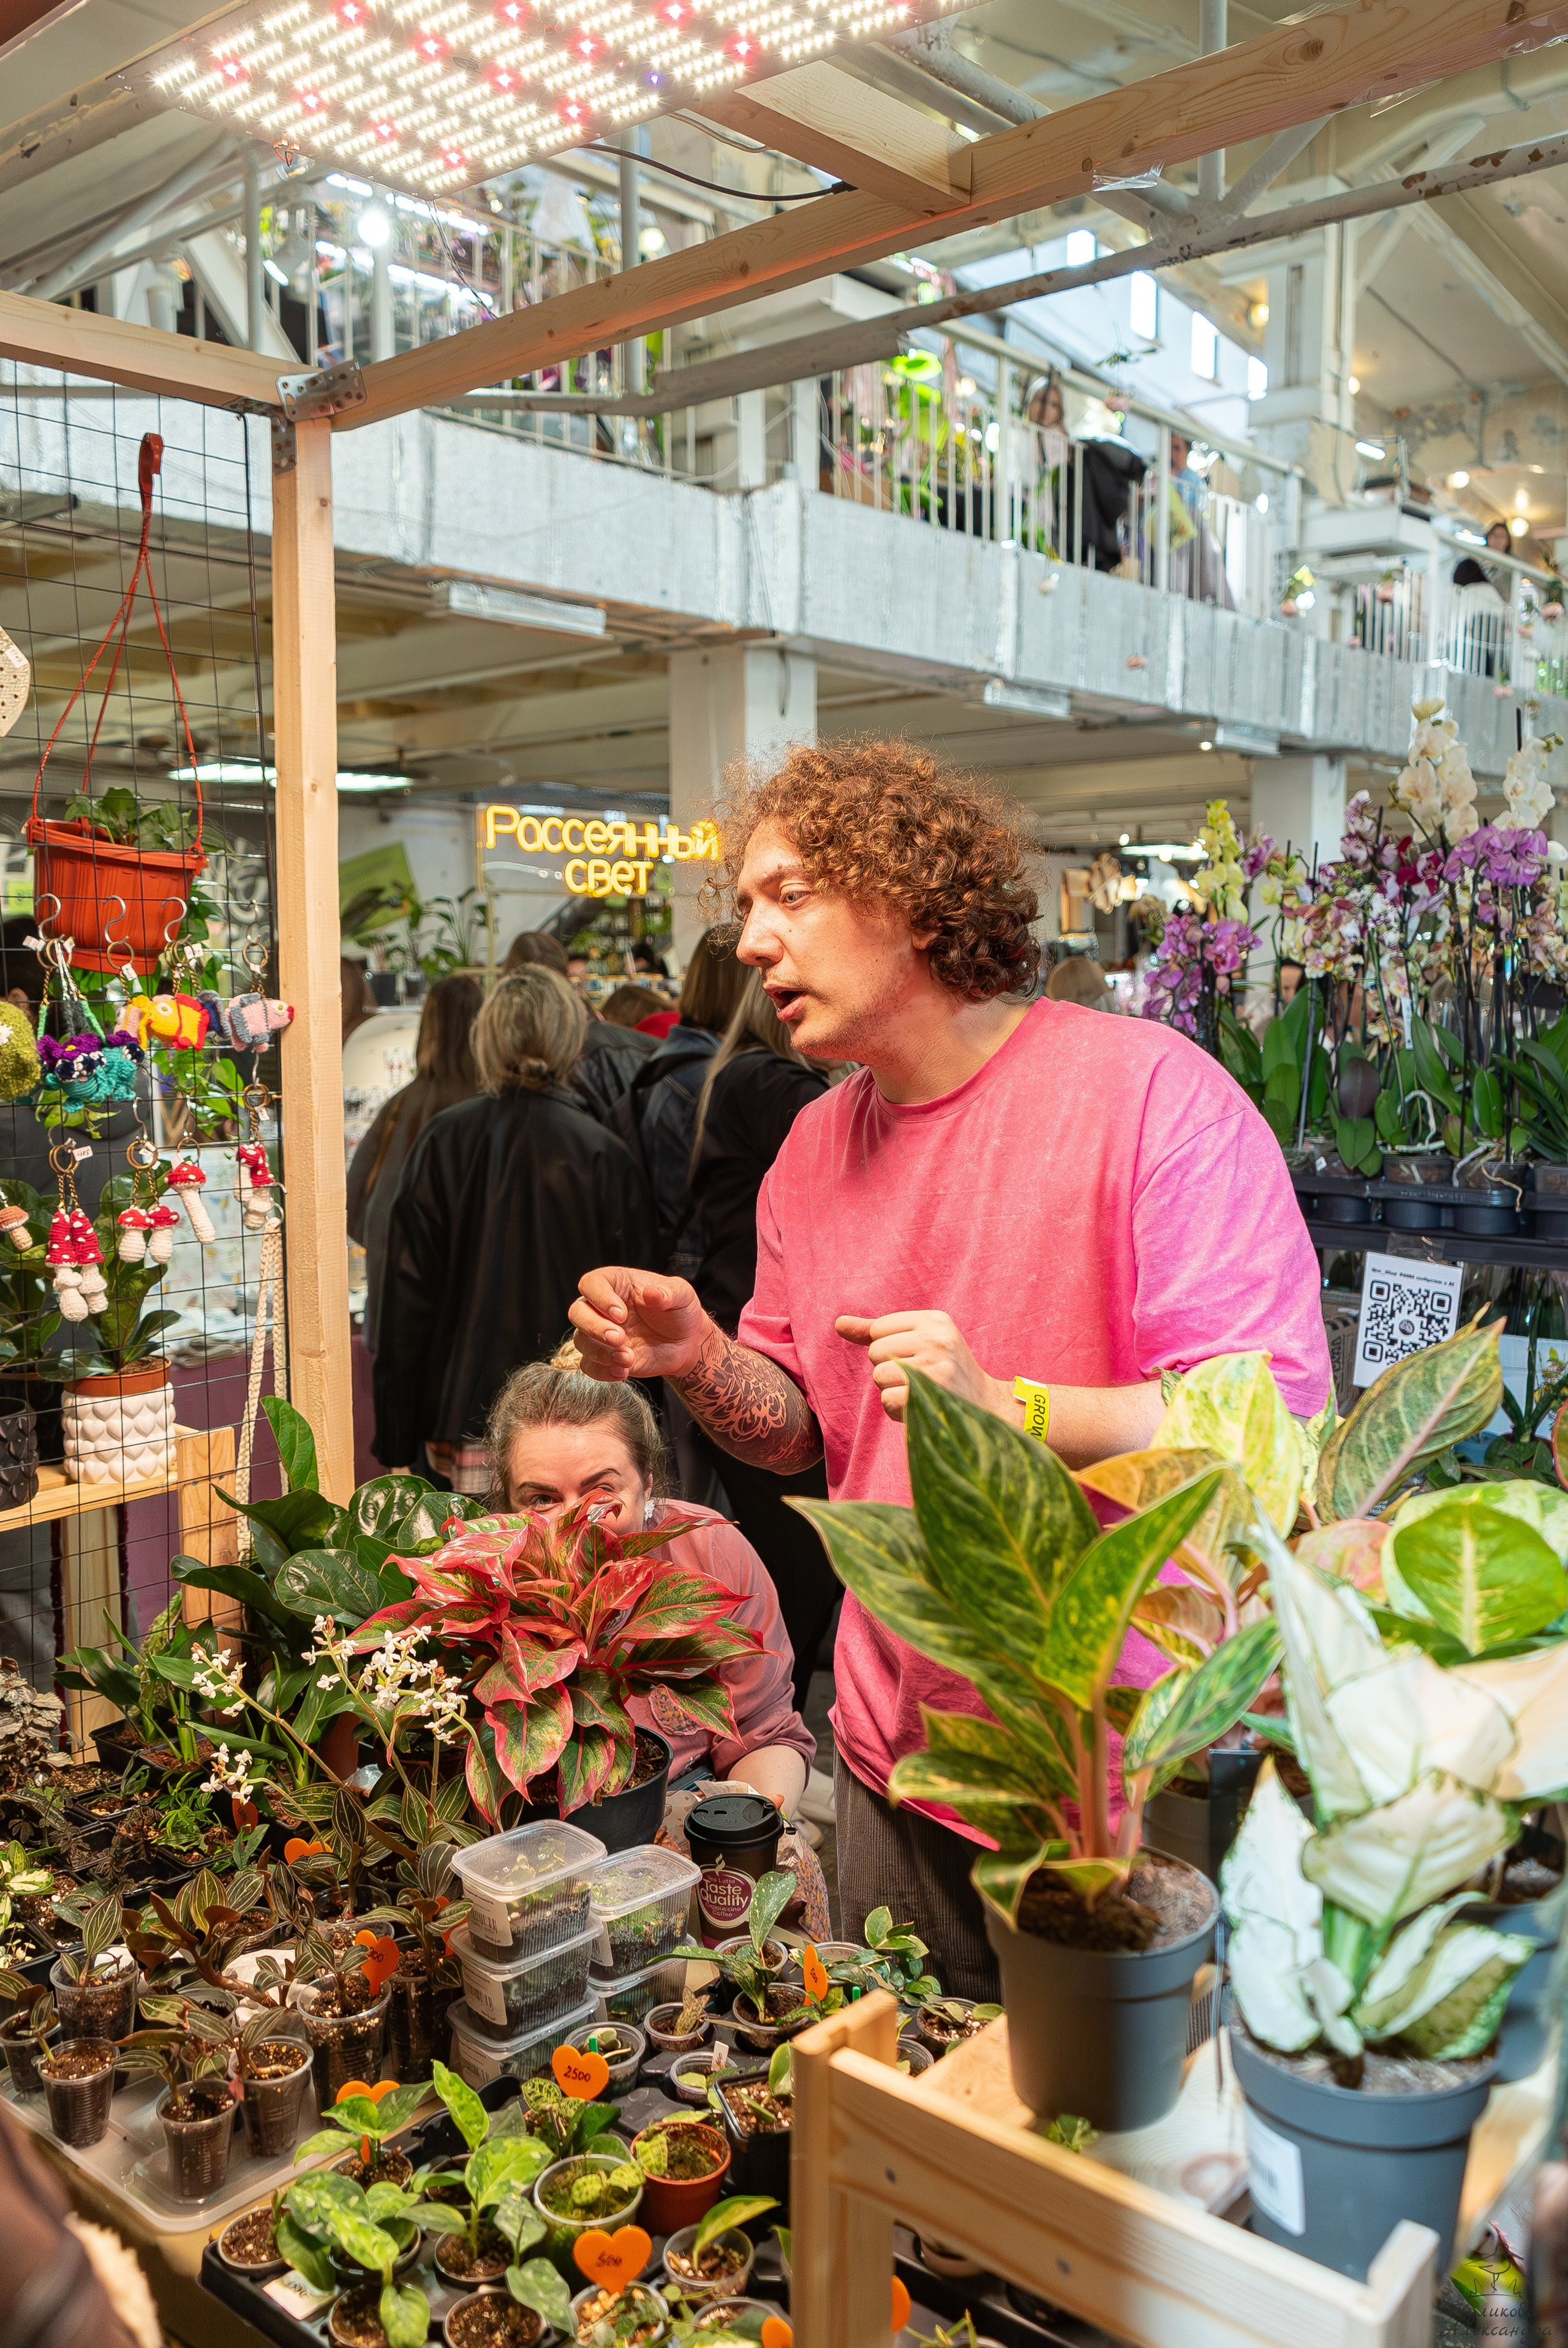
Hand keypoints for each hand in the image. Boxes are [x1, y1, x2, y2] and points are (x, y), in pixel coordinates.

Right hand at [570, 1267, 707, 1381]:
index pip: (591, 1284)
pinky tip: (623, 1371)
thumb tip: (652, 1293)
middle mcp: (602, 1308)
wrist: (686, 1342)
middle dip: (594, 1327)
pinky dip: (602, 1371)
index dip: (599, 1298)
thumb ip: (669, 1292)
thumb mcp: (683, 1295)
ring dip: (601, 1352)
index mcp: (616, 1284)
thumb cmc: (680, 1311)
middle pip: (577, 1313)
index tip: (621, 1314)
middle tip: (620, 1338)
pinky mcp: (605, 1357)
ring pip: (580, 1341)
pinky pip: (588, 1365)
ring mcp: (601, 1333)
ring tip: (629, 1358)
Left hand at [835, 1309, 1016, 1425]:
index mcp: (936, 1320)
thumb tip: (838, 1323)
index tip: (915, 1356)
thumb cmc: (944, 1371)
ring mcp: (935, 1367)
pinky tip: (919, 1406)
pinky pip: (886, 1400)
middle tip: (920, 1377)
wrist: (986, 1407)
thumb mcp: (919, 1341)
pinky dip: (897, 1409)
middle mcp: (937, 1339)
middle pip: (876, 1352)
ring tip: (920, 1392)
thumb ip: (877, 1331)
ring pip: (879, 1377)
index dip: (888, 1348)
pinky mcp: (929, 1395)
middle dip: (889, 1369)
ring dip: (892, 1390)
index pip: (879, 1328)